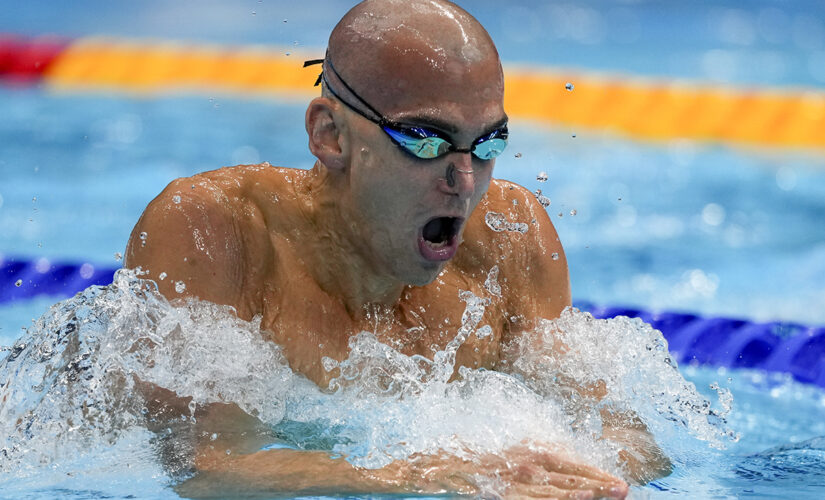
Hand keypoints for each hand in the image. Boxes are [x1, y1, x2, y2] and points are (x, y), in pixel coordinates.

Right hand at [384, 444, 628, 498]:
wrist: (428, 467)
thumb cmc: (465, 463)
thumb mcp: (501, 458)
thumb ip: (526, 462)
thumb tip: (551, 471)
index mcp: (524, 450)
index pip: (565, 460)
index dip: (590, 469)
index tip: (614, 479)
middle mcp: (520, 461)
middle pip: (565, 473)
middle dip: (595, 481)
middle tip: (623, 489)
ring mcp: (509, 478)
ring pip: (553, 487)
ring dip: (581, 491)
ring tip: (607, 494)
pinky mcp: (497, 492)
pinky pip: (530, 499)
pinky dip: (552, 499)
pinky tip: (572, 499)